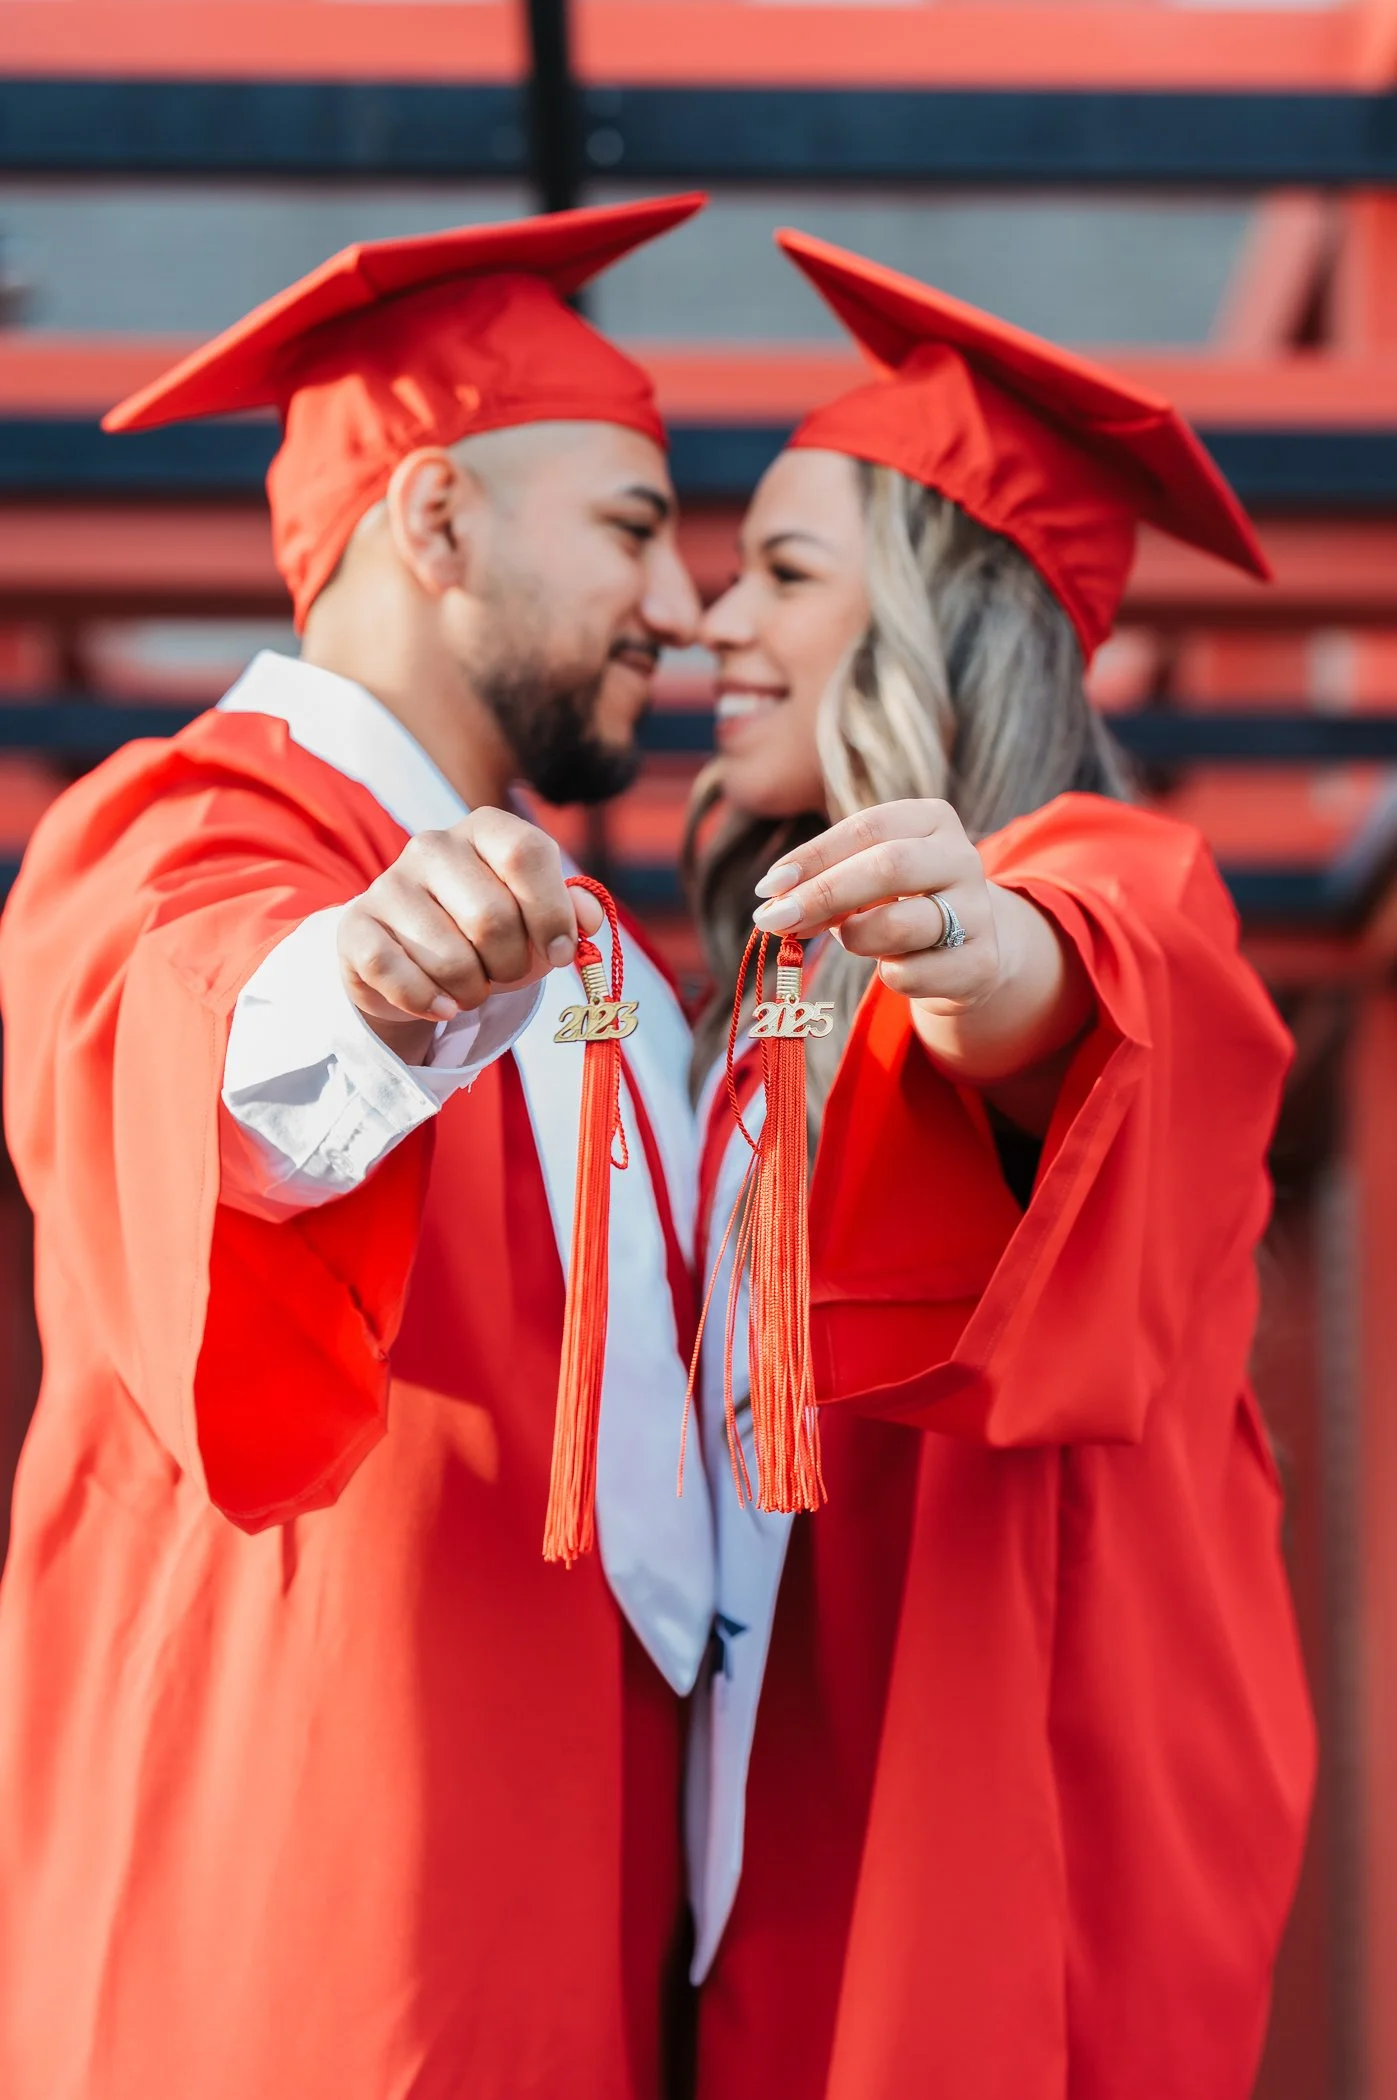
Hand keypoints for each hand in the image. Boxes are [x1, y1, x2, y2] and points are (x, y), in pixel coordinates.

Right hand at [338, 808, 602, 1061]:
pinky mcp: (355, 929)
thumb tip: (589, 916)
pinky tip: (441, 1005)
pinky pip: (398, 977)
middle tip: (505, 973)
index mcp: (484, 829)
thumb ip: (571, 913)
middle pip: (492, 916)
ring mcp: (388, 885)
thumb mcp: (537, 920)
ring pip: (449, 958)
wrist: (411, 955)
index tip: (560, 953)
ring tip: (471, 986)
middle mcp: (432, 846)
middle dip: (511, 964)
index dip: (551, 912)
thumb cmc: (486, 933)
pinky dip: (430, 1002)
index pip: (525, 854)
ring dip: (473, 991)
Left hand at [751, 798, 1090, 1112]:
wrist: (969, 951)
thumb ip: (827, 881)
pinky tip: (894, 966)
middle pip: (888, 866)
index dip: (813, 856)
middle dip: (822, 894)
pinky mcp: (980, 964)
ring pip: (899, 924)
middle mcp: (963, 858)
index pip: (867, 828)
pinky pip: (911, 974)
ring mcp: (978, 912)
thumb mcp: (868, 878)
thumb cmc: (902, 903)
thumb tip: (774, 904)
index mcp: (934, 820)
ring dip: (855, 938)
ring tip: (850, 939)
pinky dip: (887, 975)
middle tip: (773, 920)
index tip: (768, 887)